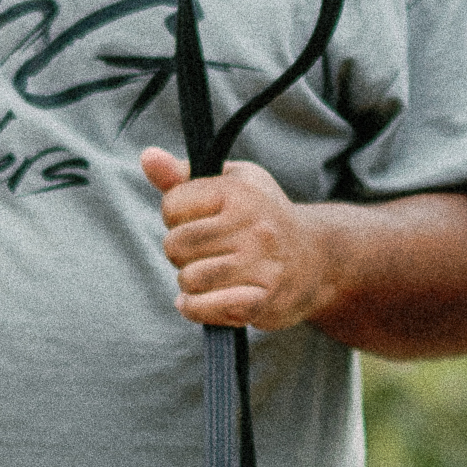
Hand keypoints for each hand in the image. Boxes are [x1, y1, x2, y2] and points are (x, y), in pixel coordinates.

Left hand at [140, 148, 338, 332]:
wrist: (319, 259)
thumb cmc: (263, 217)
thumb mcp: (230, 183)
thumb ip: (183, 176)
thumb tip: (147, 157)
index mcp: (240, 191)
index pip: (172, 206)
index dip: (177, 217)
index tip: (200, 221)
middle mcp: (252, 225)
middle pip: (175, 245)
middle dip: (182, 253)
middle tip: (207, 253)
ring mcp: (259, 264)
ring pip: (188, 279)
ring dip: (191, 283)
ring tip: (213, 276)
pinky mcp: (261, 300)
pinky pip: (206, 308)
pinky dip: (196, 309)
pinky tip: (204, 301)